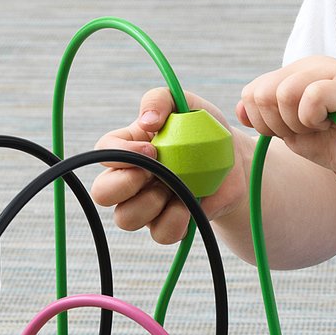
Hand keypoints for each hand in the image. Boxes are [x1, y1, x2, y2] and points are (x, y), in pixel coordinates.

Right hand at [89, 87, 248, 244]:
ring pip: (126, 218)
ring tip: (179, 187)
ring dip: (153, 203)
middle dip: (126, 184)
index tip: (153, 148)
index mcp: (127, 147)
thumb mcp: (184, 103)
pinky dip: (178, 221)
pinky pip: (161, 234)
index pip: (104, 152)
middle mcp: (128, 179)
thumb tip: (147, 121)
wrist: (233, 160)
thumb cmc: (203, 128)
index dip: (122, 155)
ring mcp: (145, 206)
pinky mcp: (168, 225)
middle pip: (102, 193)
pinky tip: (192, 204)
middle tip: (157, 172)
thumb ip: (160, 99)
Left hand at [237, 56, 335, 180]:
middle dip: (275, 124)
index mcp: (295, 74)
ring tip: (320, 127)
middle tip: (304, 131)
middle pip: (262, 93)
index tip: (287, 132)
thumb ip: (267, 118)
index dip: (261, 121)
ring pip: (283, 93)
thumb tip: (239, 110)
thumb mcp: (296, 131)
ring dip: (296, 123)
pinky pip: (312, 96)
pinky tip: (329, 125)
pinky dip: (312, 119)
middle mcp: (311, 67)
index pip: (252, 93)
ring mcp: (332, 73)